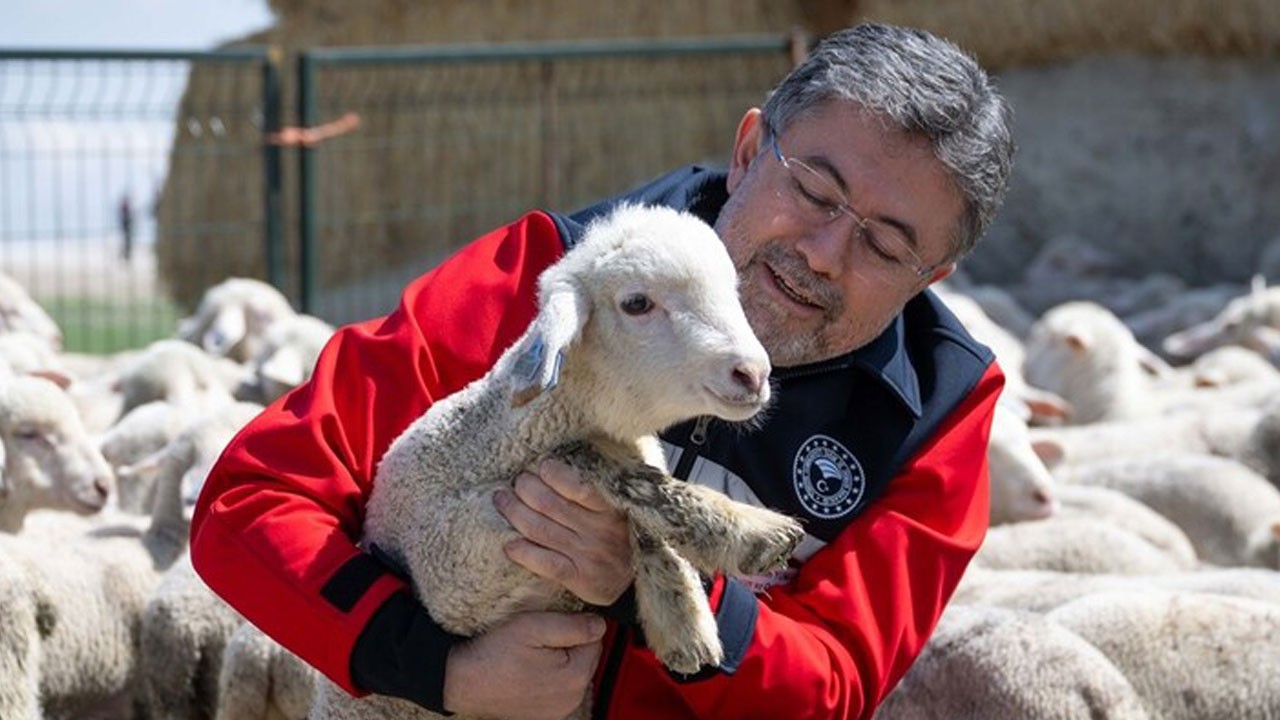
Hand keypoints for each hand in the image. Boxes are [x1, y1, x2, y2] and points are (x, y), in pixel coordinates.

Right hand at [442, 611, 604, 719]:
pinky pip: (560, 687)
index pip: (595, 639)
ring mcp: (560, 710)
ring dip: (560, 660)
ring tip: (531, 654)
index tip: (549, 625)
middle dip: (569, 644)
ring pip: (573, 671)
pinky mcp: (546, 714)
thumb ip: (574, 625)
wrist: (463, 680)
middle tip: (538, 638)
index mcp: (576, 675)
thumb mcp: (535, 626)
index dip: (574, 626)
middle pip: (586, 656)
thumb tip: (601, 624)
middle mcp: (573, 698)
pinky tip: (529, 669)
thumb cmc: (495, 652)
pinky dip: (550, 676)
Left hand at [495, 457, 634, 605]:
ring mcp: (587, 555)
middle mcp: (598, 531)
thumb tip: (553, 466)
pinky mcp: (578, 578)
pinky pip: (545, 563)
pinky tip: (509, 544)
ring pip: (541, 529)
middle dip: (525, 488)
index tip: (542, 466)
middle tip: (516, 481)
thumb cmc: (618, 538)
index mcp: (609, 510)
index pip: (580, 488)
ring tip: (501, 500)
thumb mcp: (616, 511)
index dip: (556, 475)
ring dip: (515, 512)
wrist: (634, 583)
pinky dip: (524, 552)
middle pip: (550, 505)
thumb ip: (592, 494)